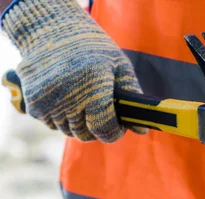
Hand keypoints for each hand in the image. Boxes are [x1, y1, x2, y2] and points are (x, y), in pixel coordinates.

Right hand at [3, 0, 144, 141]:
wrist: (49, 30)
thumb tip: (142, 131)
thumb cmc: (92, 48)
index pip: (104, 129)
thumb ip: (132, 97)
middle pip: (86, 134)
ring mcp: (49, 101)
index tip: (118, 126)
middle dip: (96, 128)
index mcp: (93, 84)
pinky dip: (60, 117)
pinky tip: (64, 97)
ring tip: (81, 100)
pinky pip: (52, 125)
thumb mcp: (118, 65)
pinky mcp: (34, 104)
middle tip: (99, 111)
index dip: (114, 132)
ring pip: (69, 131)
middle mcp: (69, 95)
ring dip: (78, 123)